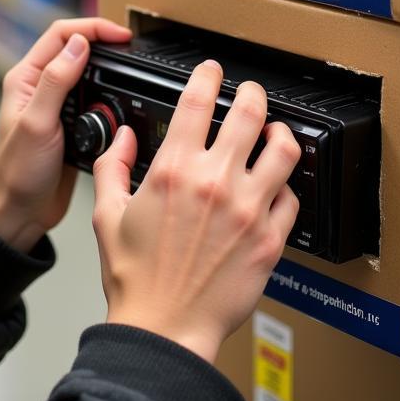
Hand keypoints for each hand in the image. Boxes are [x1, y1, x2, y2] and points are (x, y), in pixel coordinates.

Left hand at [0, 17, 131, 253]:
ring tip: (131, 73)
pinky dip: (111, 96)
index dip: (93, 29)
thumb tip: (79, 44)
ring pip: (89, 73)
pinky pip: (95, 99)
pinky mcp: (72, 124)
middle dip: (105, 44)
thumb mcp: (37, 123)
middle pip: (77, 48)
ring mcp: (57, 105)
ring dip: (109, 71)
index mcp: (26, 78)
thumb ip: (56, 81)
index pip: (62, 35)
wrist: (19, 213)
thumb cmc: (16, 172)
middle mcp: (41, 86)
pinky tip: (123, 103)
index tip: (121, 36)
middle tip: (132, 50)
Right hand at [92, 61, 300, 363]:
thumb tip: (121, 138)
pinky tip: (277, 186)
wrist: (164, 328)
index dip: (207, 76)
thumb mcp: (107, 215)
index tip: (211, 71)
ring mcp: (247, 210)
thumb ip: (111, 167)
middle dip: (252, 93)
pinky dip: (286, 187)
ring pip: (283, 151)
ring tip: (276, 132)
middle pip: (250, 114)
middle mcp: (214, 183)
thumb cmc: (136, 279)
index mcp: (174, 171)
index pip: (197, 102)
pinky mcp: (269, 240)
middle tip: (251, 93)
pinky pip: (292, 199)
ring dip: (280, 133)